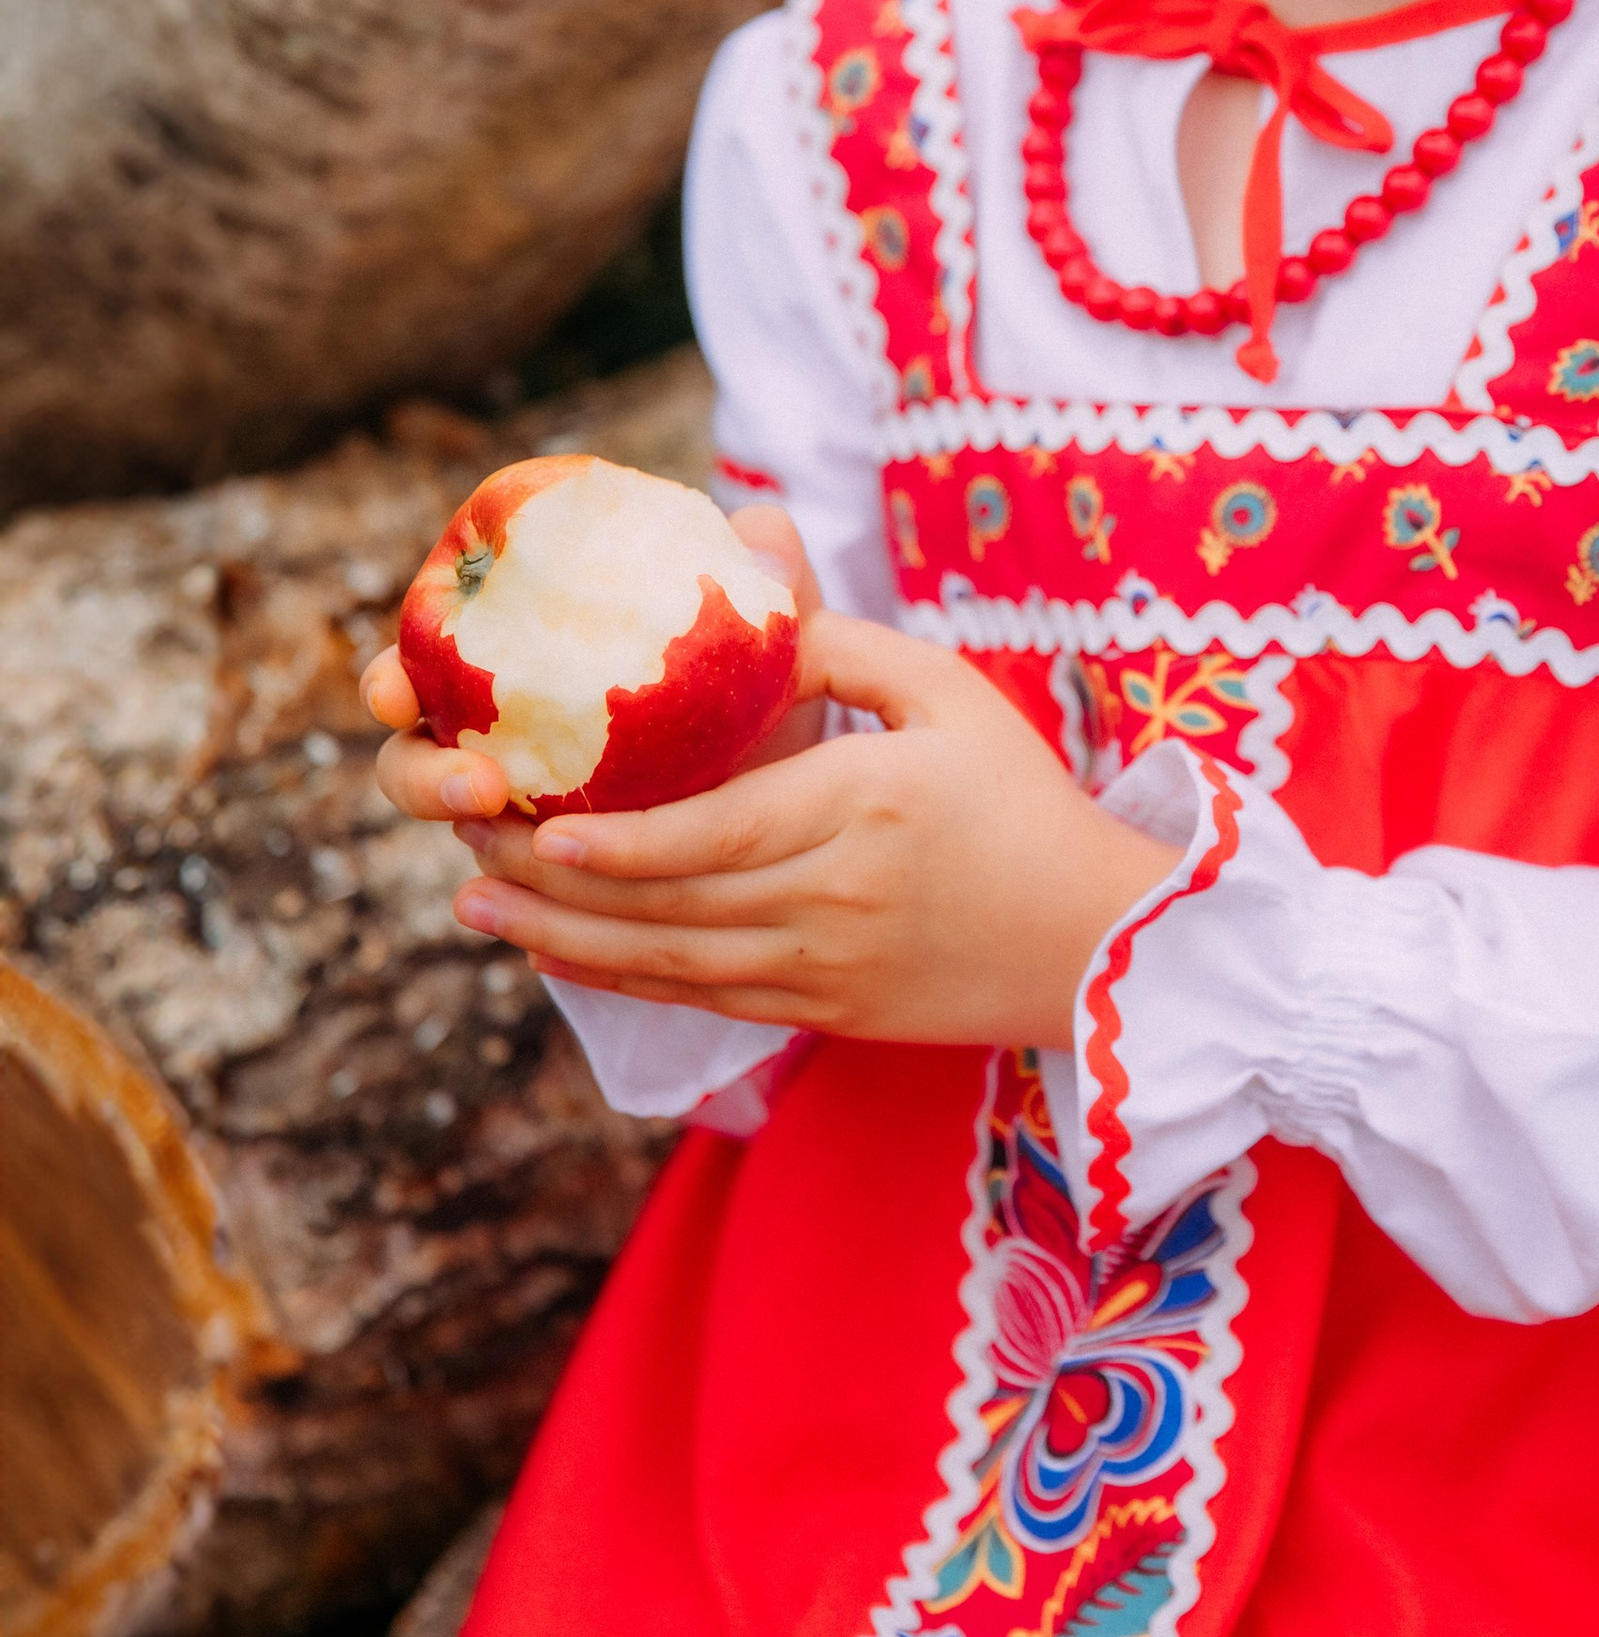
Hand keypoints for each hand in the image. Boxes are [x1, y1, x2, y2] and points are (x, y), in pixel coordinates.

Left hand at [364, 504, 1178, 1047]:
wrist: (1097, 943)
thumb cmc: (1024, 801)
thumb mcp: (950, 694)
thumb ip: (846, 652)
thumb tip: (749, 625)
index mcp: (861, 809)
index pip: (716, 835)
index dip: (620, 842)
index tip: (540, 823)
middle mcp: (831, 899)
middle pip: (667, 903)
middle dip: (552, 879)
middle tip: (463, 843)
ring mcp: (822, 967)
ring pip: (668, 962)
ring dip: (563, 936)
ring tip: (476, 904)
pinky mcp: (823, 1012)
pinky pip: (701, 1000)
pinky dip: (621, 979)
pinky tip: (559, 952)